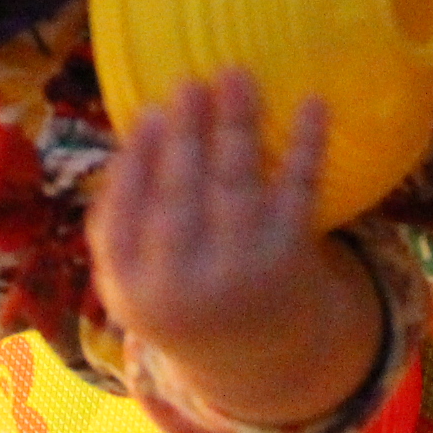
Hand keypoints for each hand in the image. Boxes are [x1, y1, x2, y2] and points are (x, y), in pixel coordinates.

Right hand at [89, 71, 379, 429]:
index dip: (137, 162)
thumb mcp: (134, 279)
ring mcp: (243, 271)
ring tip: (237, 76)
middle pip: (182, 198)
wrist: (260, 356)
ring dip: (237, 126)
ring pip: (237, 187)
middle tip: (189, 83)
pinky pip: (298, 192)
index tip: (149, 111)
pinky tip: (313, 104)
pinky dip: (307, 146)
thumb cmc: (182, 292)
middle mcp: (186, 286)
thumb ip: (119, 219)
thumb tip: (136, 127)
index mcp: (133, 289)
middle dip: (185, 136)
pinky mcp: (293, 257)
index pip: (125, 218)